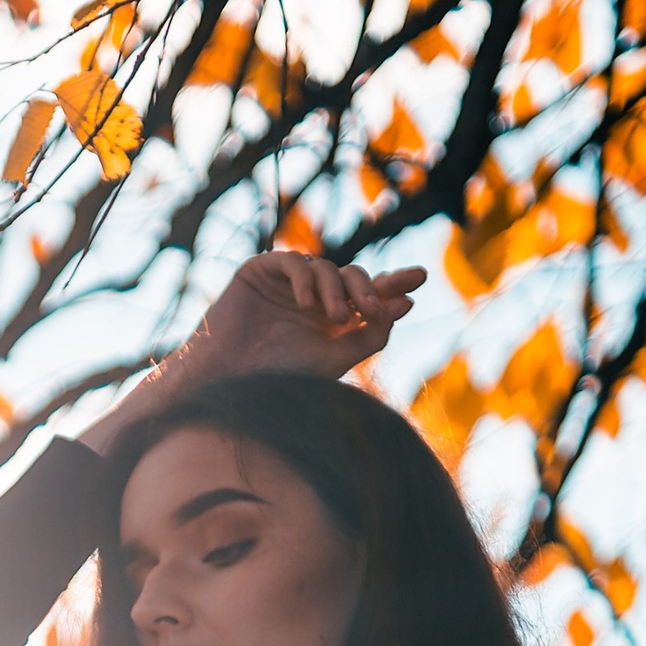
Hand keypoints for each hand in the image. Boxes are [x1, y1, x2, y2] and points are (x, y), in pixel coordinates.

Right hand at [84, 253, 422, 454]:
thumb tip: (404, 305)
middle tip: (375, 306)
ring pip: (325, 269)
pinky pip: (292, 262)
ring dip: (337, 289)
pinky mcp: (260, 272)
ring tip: (338, 317)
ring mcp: (286, 285)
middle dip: (368, 288)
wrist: (227, 383)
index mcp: (330, 321)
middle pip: (352, 276)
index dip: (392, 284)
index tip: (419, 279)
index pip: (368, 295)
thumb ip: (369, 335)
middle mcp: (311, 300)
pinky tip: (306, 304)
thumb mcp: (334, 360)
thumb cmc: (277, 380)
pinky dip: (304, 278)